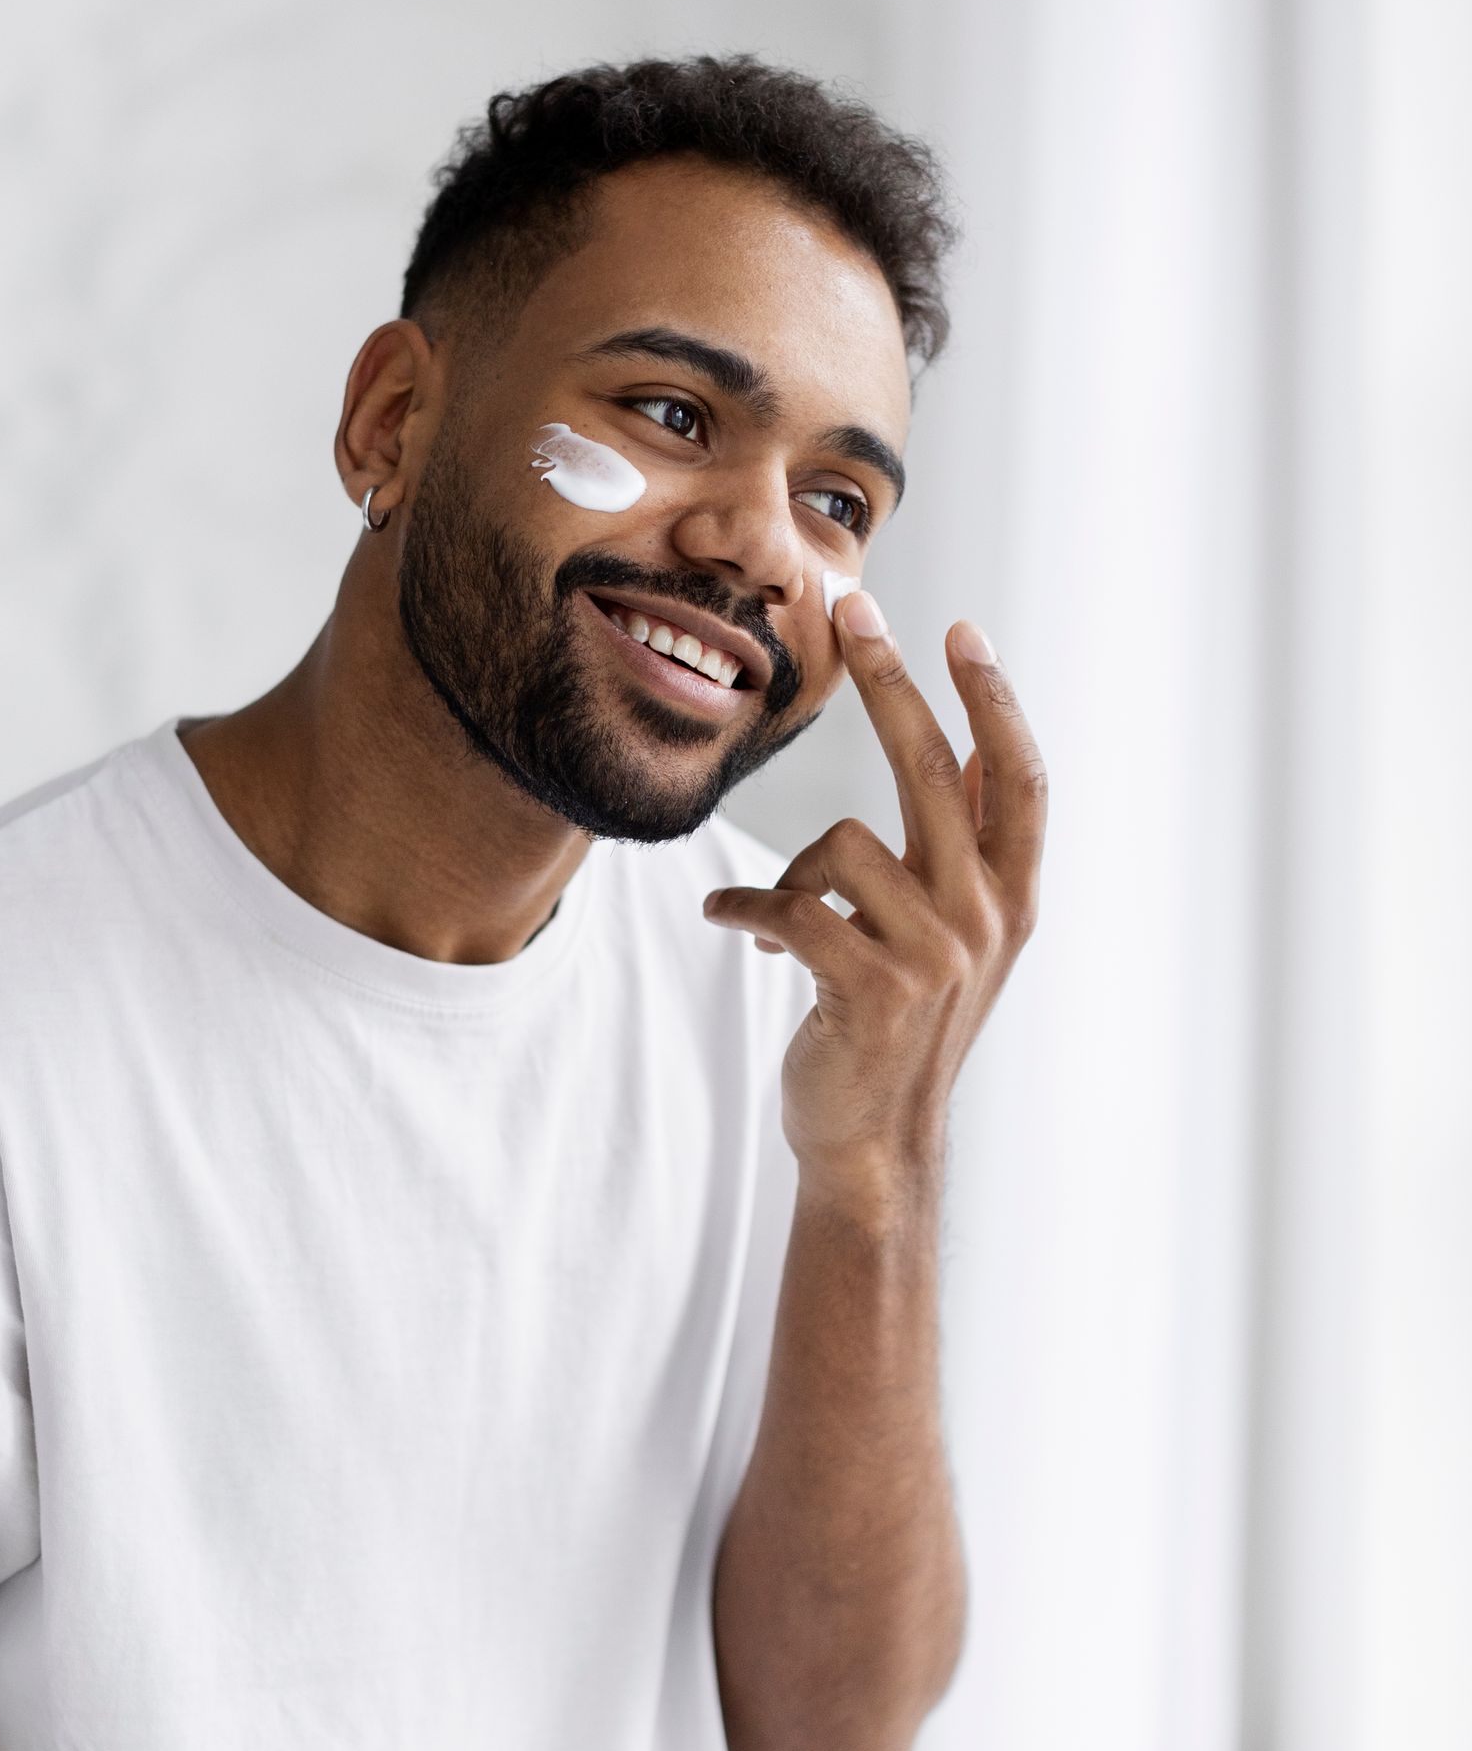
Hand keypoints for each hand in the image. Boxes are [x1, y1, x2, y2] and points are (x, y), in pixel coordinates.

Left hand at [702, 594, 1045, 1204]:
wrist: (872, 1143)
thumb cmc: (901, 1025)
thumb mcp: (956, 937)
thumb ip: (965, 849)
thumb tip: (971, 747)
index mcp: (1014, 899)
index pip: (1020, 779)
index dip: (996, 701)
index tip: (963, 630)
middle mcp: (987, 919)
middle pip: (935, 770)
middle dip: (891, 681)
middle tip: (851, 607)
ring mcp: (934, 955)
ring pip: (841, 842)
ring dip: (794, 872)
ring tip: (782, 916)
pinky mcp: (870, 986)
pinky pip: (790, 905)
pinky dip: (745, 910)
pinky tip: (730, 927)